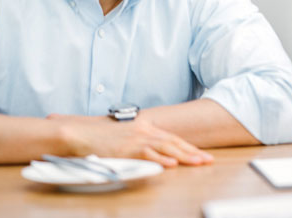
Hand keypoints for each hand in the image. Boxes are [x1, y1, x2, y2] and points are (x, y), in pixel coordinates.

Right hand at [47, 113, 213, 166]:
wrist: (83, 132)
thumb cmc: (103, 136)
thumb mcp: (127, 134)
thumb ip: (143, 140)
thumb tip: (157, 151)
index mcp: (146, 127)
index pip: (173, 138)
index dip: (189, 147)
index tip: (202, 154)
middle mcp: (145, 131)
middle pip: (174, 142)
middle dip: (192, 152)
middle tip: (207, 160)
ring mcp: (137, 139)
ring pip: (166, 148)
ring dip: (183, 156)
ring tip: (198, 162)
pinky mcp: (127, 148)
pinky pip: (148, 154)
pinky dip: (161, 159)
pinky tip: (172, 164)